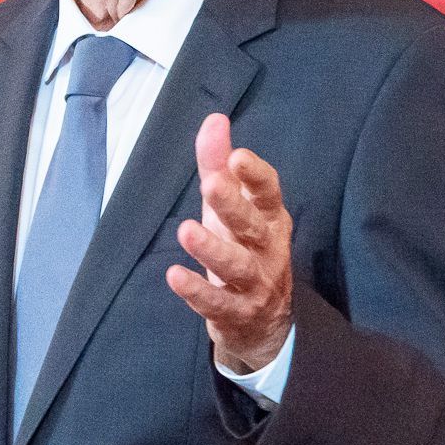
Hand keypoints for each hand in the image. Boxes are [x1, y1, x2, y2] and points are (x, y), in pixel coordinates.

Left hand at [166, 113, 293, 372]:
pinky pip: (216, 303)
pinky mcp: (236, 313)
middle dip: (232, 205)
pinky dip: (196, 291)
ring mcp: (255, 284)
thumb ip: (219, 165)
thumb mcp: (231, 207)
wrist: (262, 324)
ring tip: (186, 230)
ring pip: (236, 266)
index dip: (255, 175)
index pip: (269, 193)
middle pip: (251, 226)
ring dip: (212, 249)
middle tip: (210, 184)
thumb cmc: (243, 249)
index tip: (237, 156)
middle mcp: (268, 250)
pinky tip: (174, 275)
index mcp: (270, 219)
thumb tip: (214, 119)